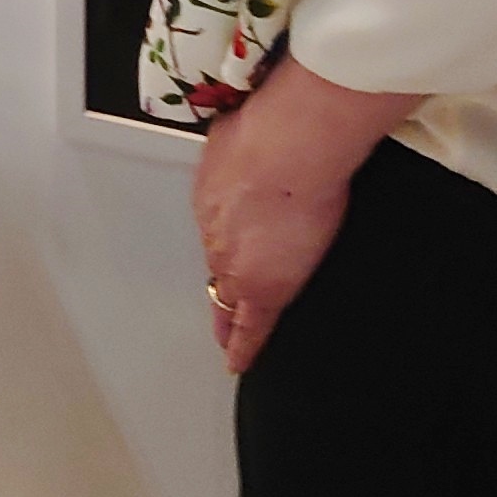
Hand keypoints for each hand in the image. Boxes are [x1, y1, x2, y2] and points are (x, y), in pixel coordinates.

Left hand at [192, 54, 420, 372]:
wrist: (285, 152)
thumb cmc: (265, 134)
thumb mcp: (236, 139)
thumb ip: (242, 157)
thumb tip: (248, 145)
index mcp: (211, 199)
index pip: (215, 233)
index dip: (220, 250)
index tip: (219, 261)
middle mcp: (216, 234)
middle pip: (218, 267)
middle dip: (220, 288)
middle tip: (219, 310)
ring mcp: (238, 264)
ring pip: (229, 298)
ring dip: (228, 318)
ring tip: (230, 342)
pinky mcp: (266, 288)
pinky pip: (250, 327)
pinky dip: (243, 346)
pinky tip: (238, 363)